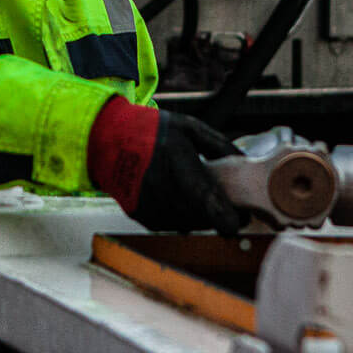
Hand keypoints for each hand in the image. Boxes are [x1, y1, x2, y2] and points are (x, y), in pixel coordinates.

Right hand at [86, 97, 245, 234]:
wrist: (107, 140)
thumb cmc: (153, 131)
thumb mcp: (189, 127)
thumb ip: (219, 146)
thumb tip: (245, 162)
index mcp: (177, 162)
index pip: (208, 202)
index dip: (229, 218)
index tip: (241, 219)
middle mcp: (162, 187)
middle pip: (203, 219)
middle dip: (218, 215)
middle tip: (224, 203)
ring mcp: (149, 204)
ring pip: (189, 225)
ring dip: (199, 217)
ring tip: (195, 195)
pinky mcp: (141, 215)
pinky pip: (172, 225)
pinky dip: (180, 217)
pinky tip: (176, 198)